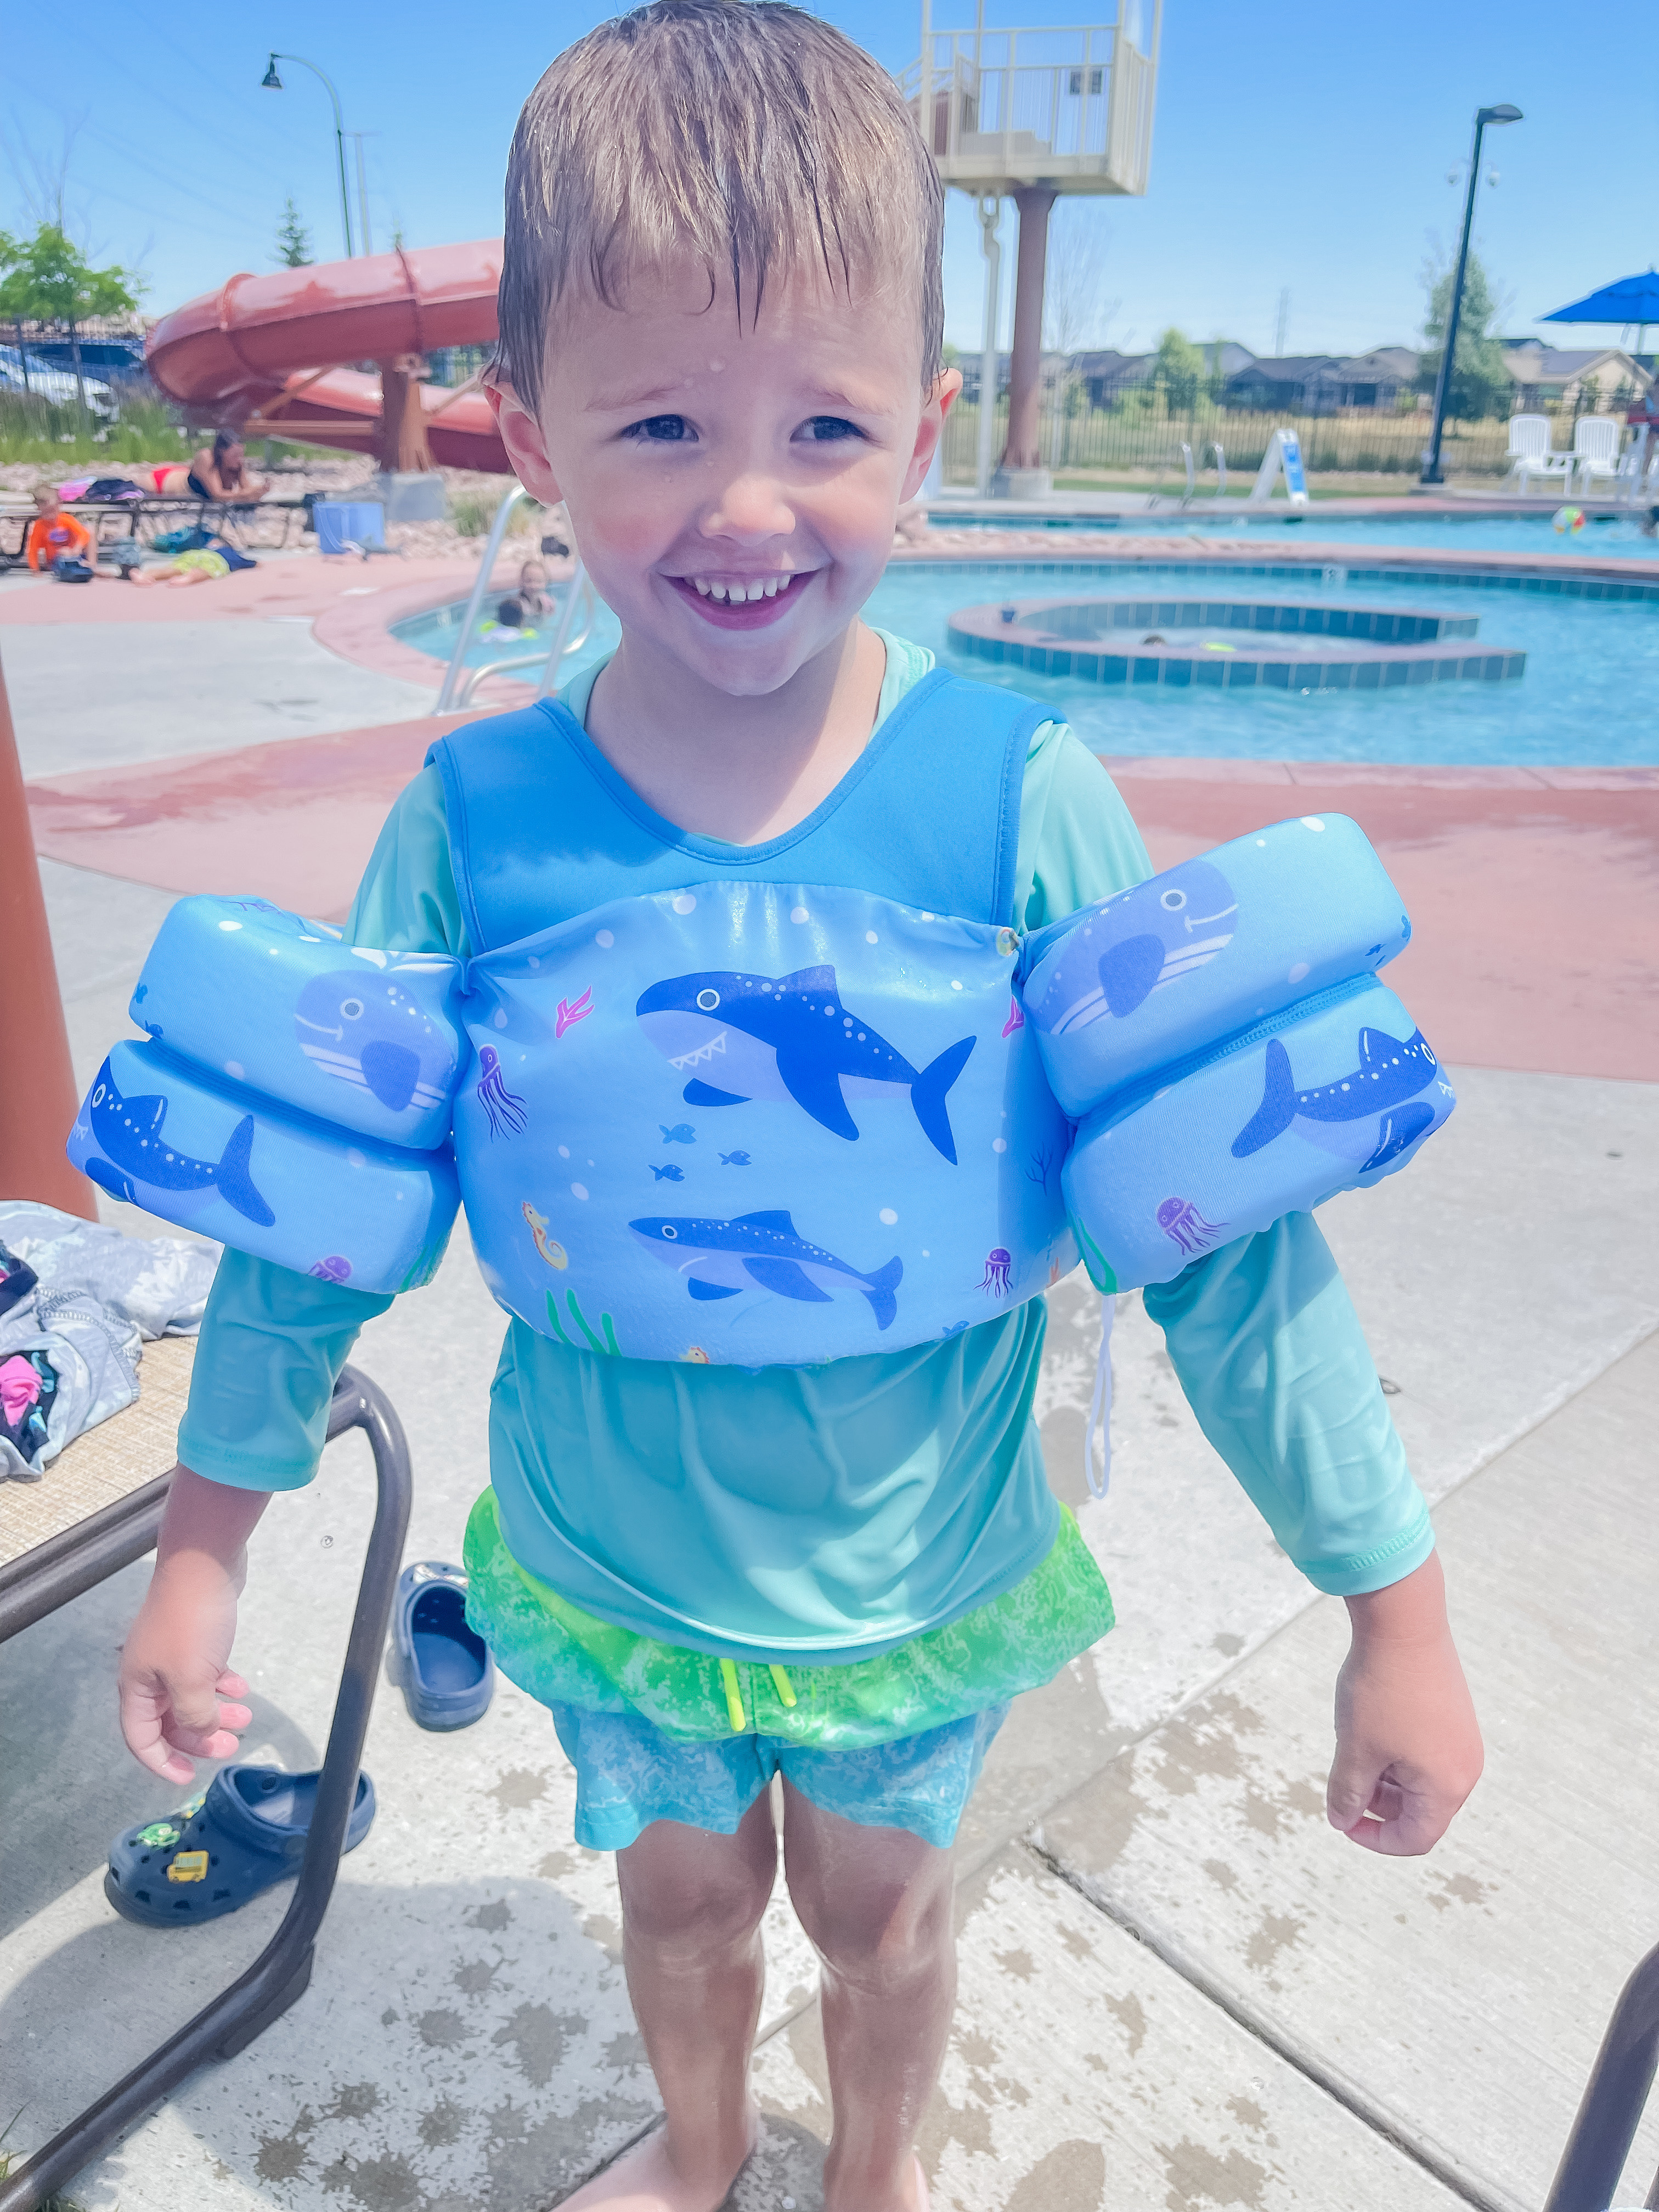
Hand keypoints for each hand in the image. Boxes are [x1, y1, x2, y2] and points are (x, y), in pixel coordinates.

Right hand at [118, 1467, 270, 1785]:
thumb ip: (193, 1715)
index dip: (160, 1762)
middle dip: (199, 1737)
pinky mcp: (195, 1638)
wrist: (205, 1562)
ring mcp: (172, 1654)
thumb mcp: (191, 1678)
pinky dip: (221, 1685)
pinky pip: (205, 1674)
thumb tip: (200, 1731)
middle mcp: (150, 1673)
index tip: (185, 1778)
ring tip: (246, 1716)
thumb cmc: (192, 1623)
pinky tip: (241, 1687)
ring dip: (216, 1712)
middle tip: (231, 1744)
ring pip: (190, 1697)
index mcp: (137, 1686)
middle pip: (169, 1721)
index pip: (140, 1739)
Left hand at [1327, 1552, 1482, 1855]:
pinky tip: (1370, 1727)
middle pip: (1421, 1812)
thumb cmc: (1379, 1690)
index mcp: (1447, 1787)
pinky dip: (1397, 1755)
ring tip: (1354, 1749)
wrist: (1403, 1622)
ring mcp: (1463, 1739)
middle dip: (1379, 1806)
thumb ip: (1348, 1793)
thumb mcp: (1354, 1750)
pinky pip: (1427, 1753)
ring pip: (1422, 1781)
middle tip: (1345, 1782)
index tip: (1342, 1819)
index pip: (1415, 1838)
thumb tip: (1342, 1820)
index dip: (1375, 1839)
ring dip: (1386, 1779)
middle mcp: (1465, 1768)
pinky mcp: (1454, 1715)